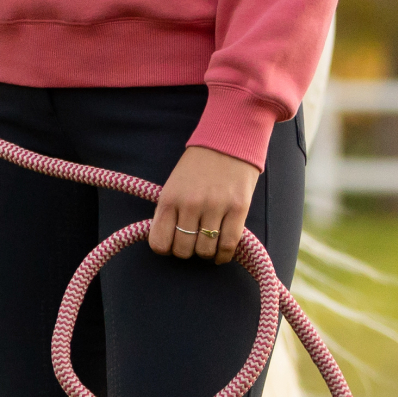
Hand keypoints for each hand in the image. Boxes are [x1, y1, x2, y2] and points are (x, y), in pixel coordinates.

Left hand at [148, 145, 259, 263]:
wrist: (228, 141)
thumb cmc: (198, 165)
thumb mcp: (174, 184)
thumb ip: (170, 210)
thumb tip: (166, 240)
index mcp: (169, 198)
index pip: (159, 242)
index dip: (165, 248)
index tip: (172, 242)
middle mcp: (190, 204)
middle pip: (184, 250)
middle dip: (187, 251)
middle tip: (192, 241)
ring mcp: (215, 207)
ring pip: (205, 251)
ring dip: (206, 252)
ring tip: (207, 243)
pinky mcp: (238, 210)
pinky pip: (228, 246)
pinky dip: (223, 255)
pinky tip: (221, 252)